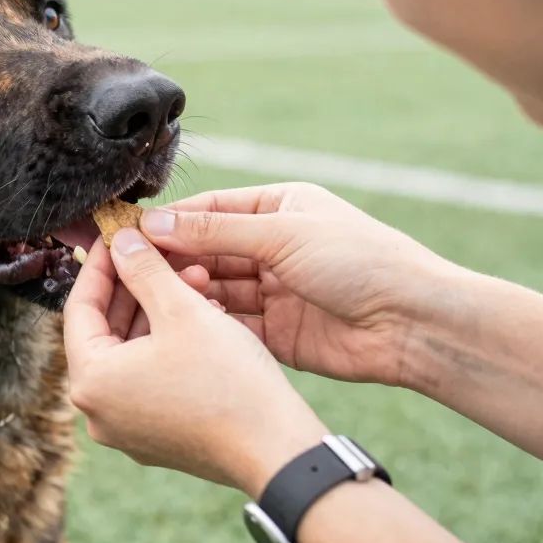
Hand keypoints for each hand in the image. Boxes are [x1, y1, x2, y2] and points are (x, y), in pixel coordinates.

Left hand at [65, 229, 325, 496]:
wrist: (276, 450)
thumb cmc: (227, 381)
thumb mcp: (180, 310)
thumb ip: (143, 269)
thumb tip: (121, 240)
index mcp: (91, 382)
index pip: (80, 308)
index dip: (102, 265)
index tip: (118, 236)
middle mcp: (99, 411)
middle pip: (106, 330)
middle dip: (137, 286)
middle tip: (160, 251)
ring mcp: (128, 428)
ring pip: (132, 351)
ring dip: (158, 311)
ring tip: (194, 279)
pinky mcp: (157, 436)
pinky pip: (150, 377)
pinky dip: (168, 343)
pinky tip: (201, 315)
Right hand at [139, 183, 466, 388]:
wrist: (413, 324)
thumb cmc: (361, 261)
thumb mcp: (283, 233)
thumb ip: (215, 231)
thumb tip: (153, 222)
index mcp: (279, 208)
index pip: (209, 210)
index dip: (170, 222)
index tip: (128, 234)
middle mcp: (273, 247)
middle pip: (207, 252)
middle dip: (174, 262)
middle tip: (134, 273)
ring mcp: (275, 291)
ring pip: (216, 291)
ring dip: (190, 294)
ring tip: (161, 299)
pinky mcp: (278, 334)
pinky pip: (231, 327)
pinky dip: (210, 326)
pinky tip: (186, 327)